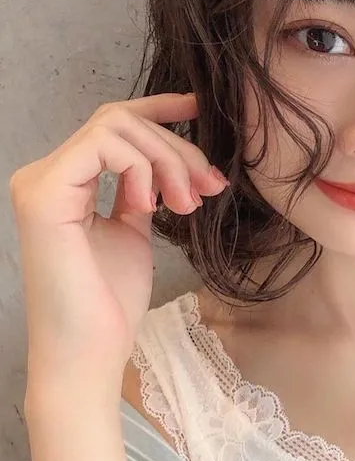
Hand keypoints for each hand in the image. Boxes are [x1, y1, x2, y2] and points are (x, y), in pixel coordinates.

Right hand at [9, 93, 229, 382]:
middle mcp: (46, 175)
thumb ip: (141, 192)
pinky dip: (140, 167)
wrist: (92, 352)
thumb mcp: (133, 233)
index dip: (158, 108)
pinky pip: (102, 144)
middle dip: (177, 147)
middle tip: (208, 188)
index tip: (199, 108)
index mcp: (65, 183)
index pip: (111, 124)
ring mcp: (40, 182)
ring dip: (167, 159)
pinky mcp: (44, 194)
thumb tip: (174, 163)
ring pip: (115, 125)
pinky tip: (150, 204)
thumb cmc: (111, 303)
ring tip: (186, 205)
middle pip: (121, 120)